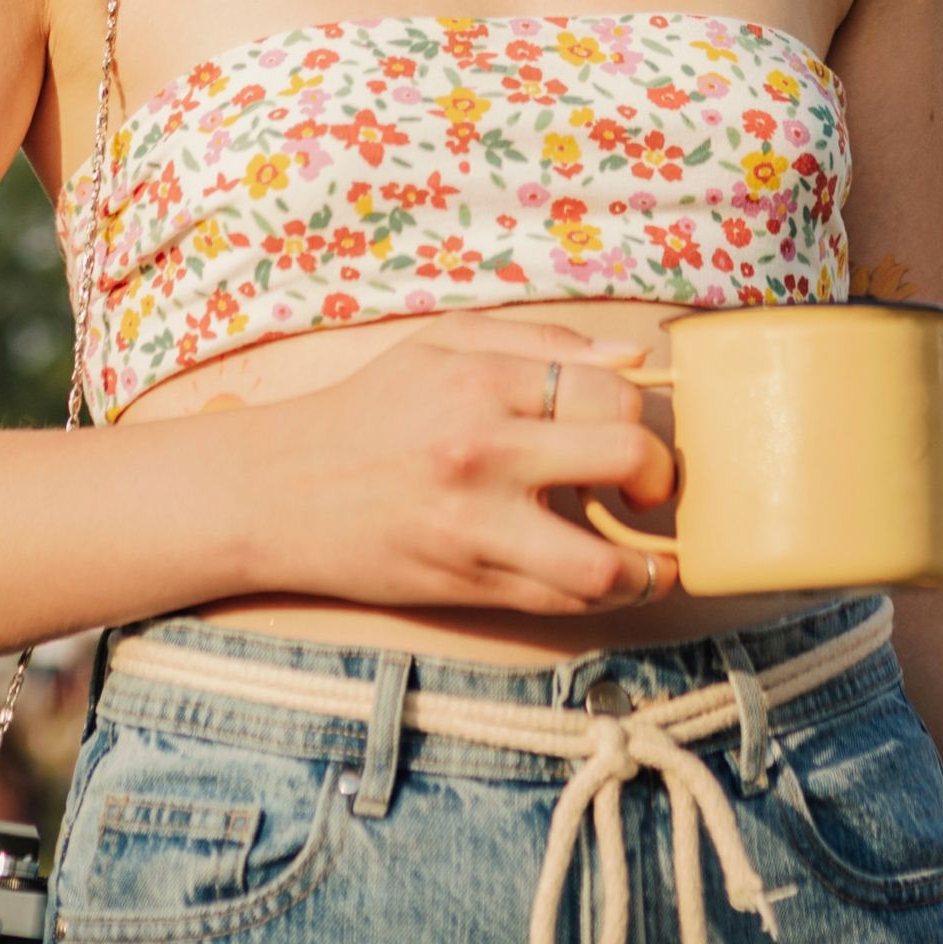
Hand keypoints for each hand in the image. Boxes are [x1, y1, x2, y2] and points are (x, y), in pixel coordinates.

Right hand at [243, 320, 675, 613]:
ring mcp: (477, 528)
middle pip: (626, 458)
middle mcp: (484, 451)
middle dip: (660, 476)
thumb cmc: (369, 411)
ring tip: (654, 558)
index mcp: (481, 380)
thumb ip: (542, 341)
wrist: (282, 492)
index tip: (634, 430)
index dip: (640, 413)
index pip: (608, 390)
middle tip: (651, 488)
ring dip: (648, 566)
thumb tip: (636, 356)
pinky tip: (610, 579)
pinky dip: (603, 597)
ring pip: (603, 564)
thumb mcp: (443, 346)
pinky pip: (561, 602)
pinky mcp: (467, 587)